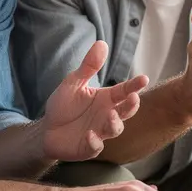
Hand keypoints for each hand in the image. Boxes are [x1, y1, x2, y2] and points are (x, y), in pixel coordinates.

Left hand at [42, 41, 149, 161]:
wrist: (46, 130)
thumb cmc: (64, 105)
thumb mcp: (74, 82)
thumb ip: (88, 66)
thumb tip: (102, 42)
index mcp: (106, 99)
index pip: (124, 91)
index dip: (134, 85)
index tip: (144, 78)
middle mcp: (107, 115)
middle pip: (125, 111)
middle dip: (131, 106)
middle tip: (133, 99)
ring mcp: (100, 132)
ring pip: (114, 130)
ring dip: (114, 124)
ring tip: (110, 116)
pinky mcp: (88, 147)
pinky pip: (95, 147)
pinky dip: (94, 142)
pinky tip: (89, 135)